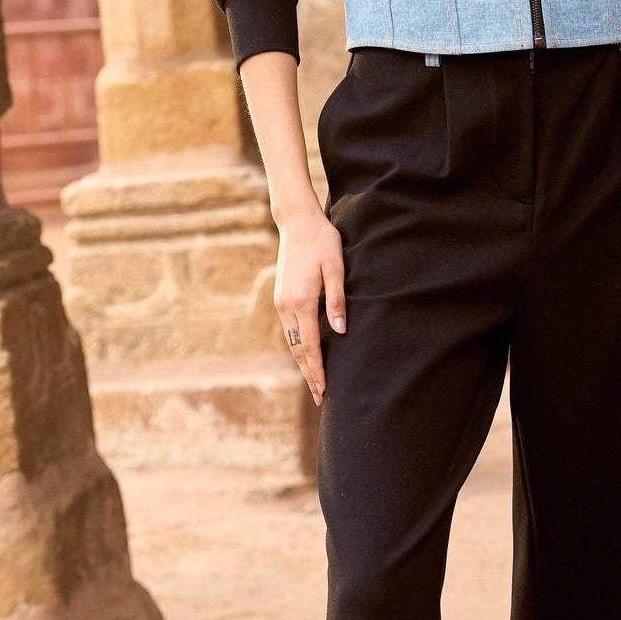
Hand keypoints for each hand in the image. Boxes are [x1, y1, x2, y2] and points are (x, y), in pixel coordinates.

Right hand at [275, 203, 345, 405]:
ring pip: (290, 341)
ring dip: (302, 363)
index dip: (317, 370)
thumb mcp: (335, 268)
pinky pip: (289, 329)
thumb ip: (337, 300)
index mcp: (301, 301)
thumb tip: (340, 330)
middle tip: (320, 398)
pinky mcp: (281, 297)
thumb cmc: (321, 242)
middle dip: (309, 374)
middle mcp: (286, 306)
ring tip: (315, 382)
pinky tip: (306, 355)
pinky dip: (297, 347)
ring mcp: (281, 302)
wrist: (296, 222)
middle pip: (296, 350)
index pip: (309, 346)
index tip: (324, 390)